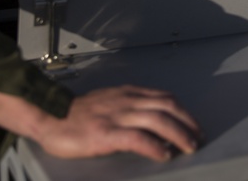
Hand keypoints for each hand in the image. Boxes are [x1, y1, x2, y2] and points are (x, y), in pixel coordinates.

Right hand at [33, 86, 202, 161]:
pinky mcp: (106, 134)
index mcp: (127, 93)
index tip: (194, 125)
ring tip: (189, 147)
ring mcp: (116, 116)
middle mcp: (126, 101)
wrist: (50, 116)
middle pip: (167, 106)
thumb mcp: (109, 101)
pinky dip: (155, 146)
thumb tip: (153, 118)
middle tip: (198, 137)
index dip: (183, 111)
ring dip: (179, 134)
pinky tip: (163, 154)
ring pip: (157, 120)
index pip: (164, 97)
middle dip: (188, 122)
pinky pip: (137, 138)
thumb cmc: (77, 113)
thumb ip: (129, 106)